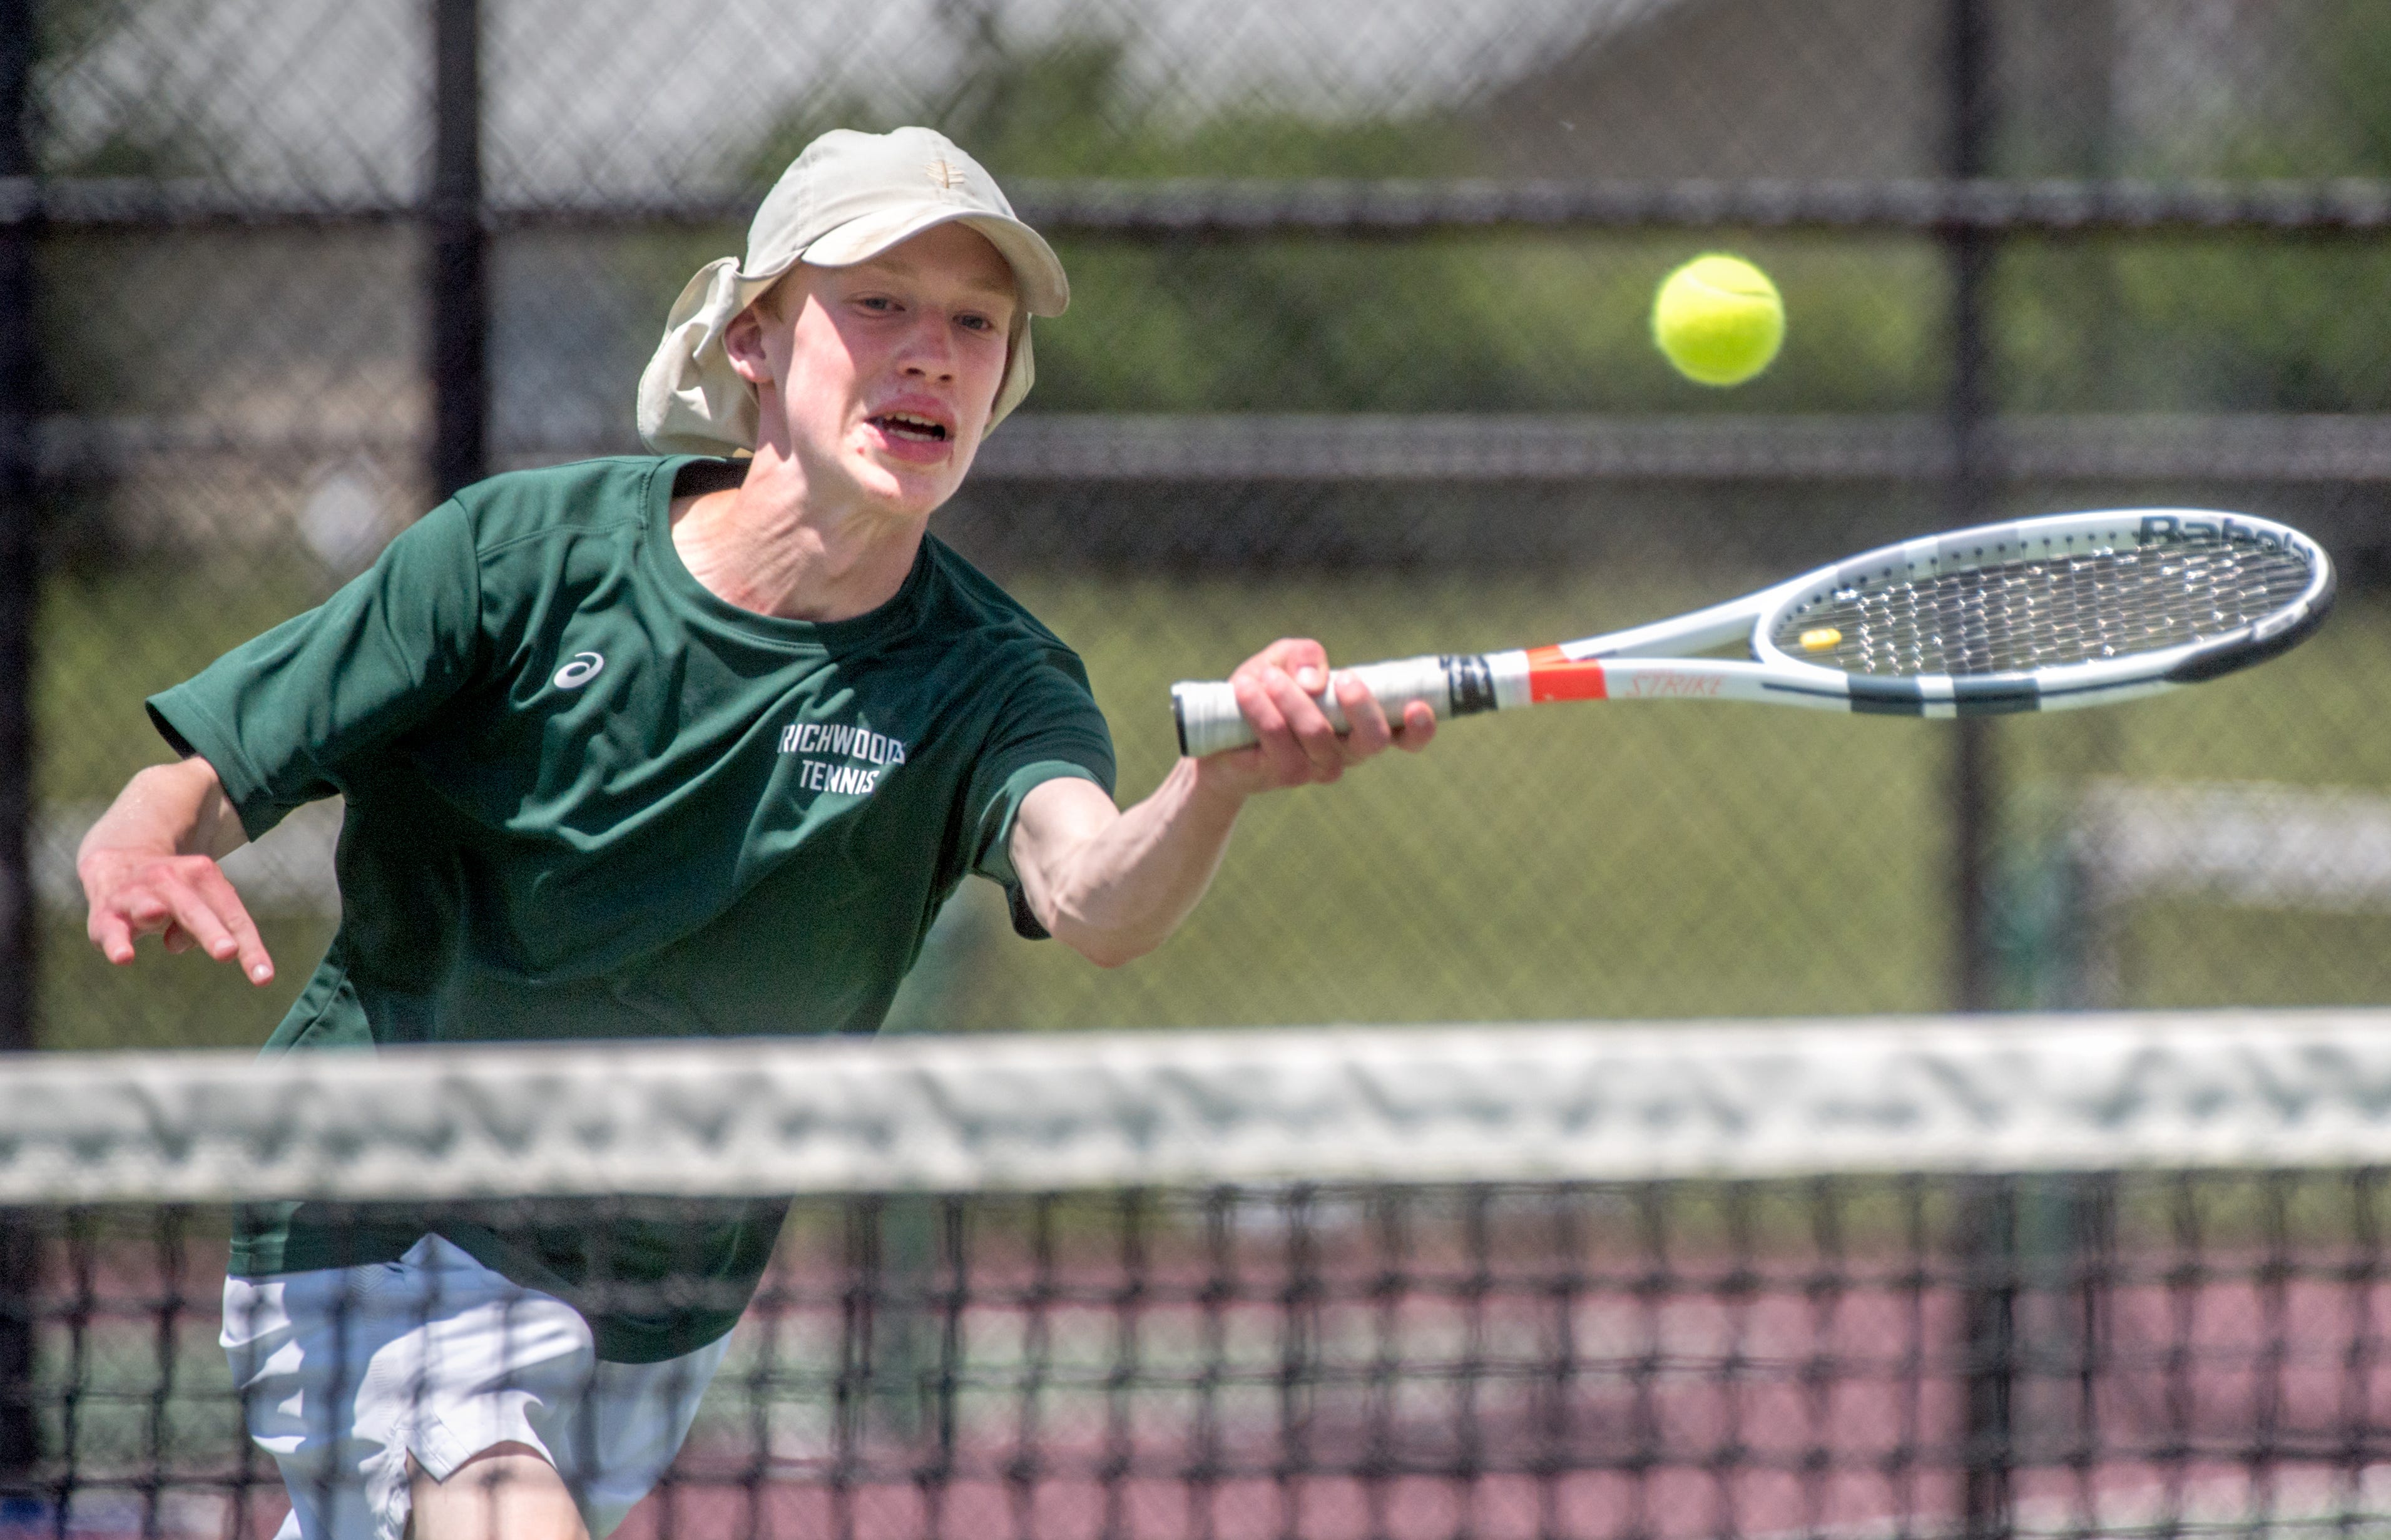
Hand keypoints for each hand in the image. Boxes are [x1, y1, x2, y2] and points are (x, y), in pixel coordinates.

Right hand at [80, 845, 274, 983]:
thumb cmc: (175, 894)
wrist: (118, 864)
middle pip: (195, 910)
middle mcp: (170, 881)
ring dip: (153, 913)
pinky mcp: (105, 915)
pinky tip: (124, 957)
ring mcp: (136, 896)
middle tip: (228, 952)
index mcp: (203, 877)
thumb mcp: (199, 903)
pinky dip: (117, 944)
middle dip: (211, 931)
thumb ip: (215, 926)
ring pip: (149, 907)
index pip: (232, 916)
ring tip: (157, 916)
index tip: (264, 979)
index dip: (251, 948)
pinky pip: (112, 931)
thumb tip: (225, 950)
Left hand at [1193, 637, 1435, 797]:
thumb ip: (1304, 655)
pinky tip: (1245, 690)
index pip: (1405, 736)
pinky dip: (1262, 710)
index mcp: (1360, 724)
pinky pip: (1279, 740)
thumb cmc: (1263, 691)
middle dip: (1361, 708)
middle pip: (1374, 741)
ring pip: (1319, 735)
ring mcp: (1318, 768)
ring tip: (1265, 676)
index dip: (1421, 728)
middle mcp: (1347, 751)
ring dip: (1293, 699)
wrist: (1218, 733)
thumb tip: (1315, 680)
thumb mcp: (1283, 661)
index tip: (1416, 706)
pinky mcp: (1284, 773)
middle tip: (1343, 679)